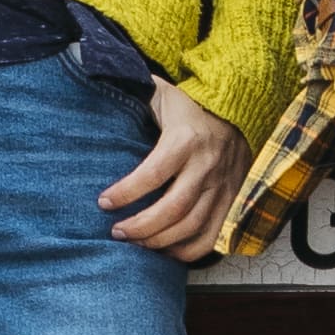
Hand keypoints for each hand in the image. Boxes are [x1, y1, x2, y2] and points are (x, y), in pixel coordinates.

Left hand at [100, 80, 244, 258]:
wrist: (238, 111)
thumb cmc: (189, 106)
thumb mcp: (161, 93)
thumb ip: (133, 92)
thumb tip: (96, 83)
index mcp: (186, 139)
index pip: (153, 173)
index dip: (126, 192)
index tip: (103, 202)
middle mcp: (208, 166)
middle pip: (173, 209)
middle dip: (140, 226)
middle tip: (116, 231)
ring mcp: (223, 186)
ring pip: (192, 226)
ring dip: (159, 241)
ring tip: (134, 242)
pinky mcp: (232, 201)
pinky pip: (212, 237)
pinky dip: (188, 251)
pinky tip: (164, 251)